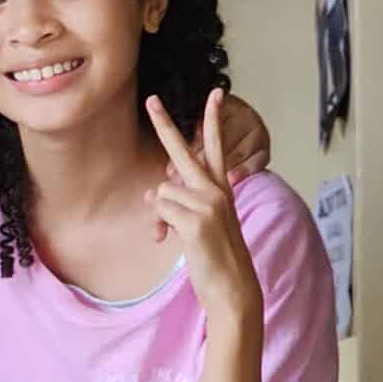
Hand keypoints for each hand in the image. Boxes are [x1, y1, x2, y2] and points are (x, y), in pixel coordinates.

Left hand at [145, 91, 262, 329]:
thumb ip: (179, 204)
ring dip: (161, 215)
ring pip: (162, 192)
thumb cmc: (215, 258)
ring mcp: (209, 204)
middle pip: (184, 151)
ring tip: (176, 235)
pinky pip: (161, 211)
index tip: (215, 92)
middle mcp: (217, 191)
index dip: (213, 120)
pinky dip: (161, 226)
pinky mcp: (197, 221)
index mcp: (222, 189)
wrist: (232, 289)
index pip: (216, 147)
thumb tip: (150, 196)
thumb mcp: (197, 225)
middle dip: (163, 123)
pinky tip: (175, 240)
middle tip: (150, 98)